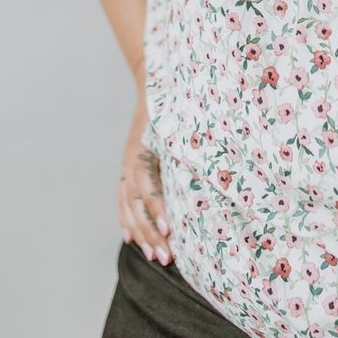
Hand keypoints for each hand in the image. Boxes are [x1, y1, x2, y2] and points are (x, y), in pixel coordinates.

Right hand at [117, 62, 173, 264]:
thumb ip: (191, 141)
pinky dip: (125, 220)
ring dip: (139, 233)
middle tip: (167, 257)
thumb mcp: (183, 119)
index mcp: (145, 148)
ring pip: (127, 207)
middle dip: (151, 233)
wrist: (152, 80)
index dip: (157, 209)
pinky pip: (120, 199)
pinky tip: (131, 238)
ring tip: (153, 256)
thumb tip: (216, 162)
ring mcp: (126, 164)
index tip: (170, 230)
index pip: (147, 186)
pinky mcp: (126, 166)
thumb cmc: (173, 101)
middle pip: (136, 204)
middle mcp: (132, 159)